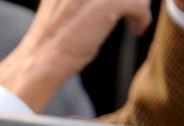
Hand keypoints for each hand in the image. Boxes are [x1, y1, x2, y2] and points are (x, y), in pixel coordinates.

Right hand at [0, 0, 152, 110]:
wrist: (40, 62)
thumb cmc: (51, 44)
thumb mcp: (66, 7)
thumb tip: (108, 2)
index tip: (122, 7)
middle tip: (132, 11)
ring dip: (138, 4)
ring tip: (135, 21)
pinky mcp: (106, 3)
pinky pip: (139, 3)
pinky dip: (142, 18)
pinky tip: (136, 30)